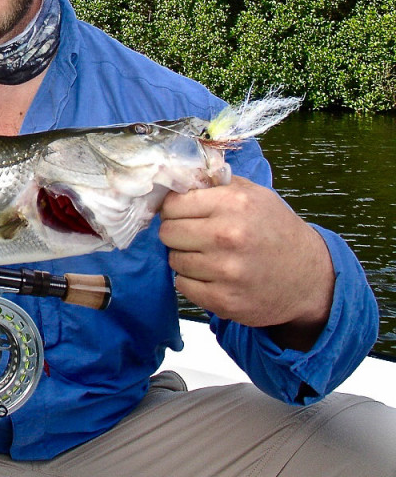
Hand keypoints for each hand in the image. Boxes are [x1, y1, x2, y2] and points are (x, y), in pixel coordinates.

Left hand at [160, 176, 334, 350]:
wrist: (310, 278)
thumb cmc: (277, 230)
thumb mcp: (254, 194)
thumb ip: (215, 183)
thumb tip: (177, 176)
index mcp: (234, 203)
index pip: (173, 204)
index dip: (174, 209)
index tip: (183, 214)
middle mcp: (228, 236)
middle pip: (168, 232)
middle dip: (177, 233)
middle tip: (196, 236)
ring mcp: (226, 271)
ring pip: (174, 260)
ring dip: (186, 258)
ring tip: (210, 256)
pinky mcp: (224, 300)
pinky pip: (183, 286)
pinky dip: (193, 281)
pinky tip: (213, 276)